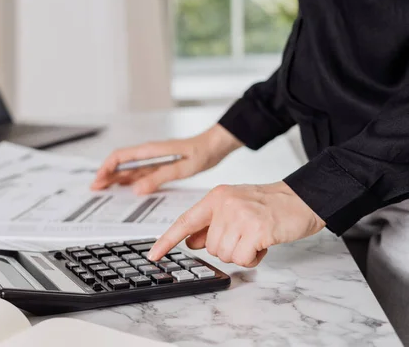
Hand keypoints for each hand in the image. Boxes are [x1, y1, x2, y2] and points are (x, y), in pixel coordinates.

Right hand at [91, 124, 242, 194]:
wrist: (215, 145)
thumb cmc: (201, 152)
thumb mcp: (181, 169)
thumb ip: (158, 178)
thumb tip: (136, 189)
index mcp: (150, 150)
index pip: (120, 156)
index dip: (106, 168)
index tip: (98, 180)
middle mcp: (149, 153)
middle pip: (121, 163)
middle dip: (107, 175)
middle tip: (95, 188)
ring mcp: (154, 158)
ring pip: (129, 168)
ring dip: (116, 178)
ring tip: (104, 189)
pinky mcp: (160, 163)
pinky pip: (140, 172)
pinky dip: (130, 179)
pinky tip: (126, 187)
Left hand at [147, 182, 325, 266]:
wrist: (302, 199)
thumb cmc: (268, 206)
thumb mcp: (234, 208)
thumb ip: (210, 224)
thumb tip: (189, 241)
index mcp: (216, 197)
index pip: (185, 221)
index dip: (167, 240)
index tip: (153, 254)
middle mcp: (225, 204)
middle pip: (210, 247)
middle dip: (228, 248)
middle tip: (247, 235)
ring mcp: (241, 215)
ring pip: (225, 255)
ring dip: (242, 254)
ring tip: (256, 237)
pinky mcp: (257, 228)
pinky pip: (243, 259)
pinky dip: (254, 258)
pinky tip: (264, 244)